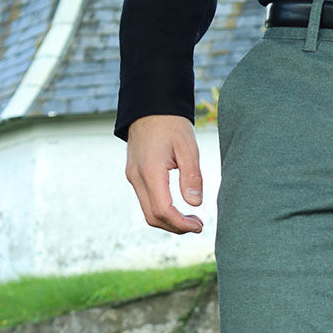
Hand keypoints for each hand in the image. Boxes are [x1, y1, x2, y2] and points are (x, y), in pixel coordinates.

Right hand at [125, 115, 203, 233]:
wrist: (149, 105)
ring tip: (190, 219)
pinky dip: (162, 211)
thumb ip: (192, 176)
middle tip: (197, 225)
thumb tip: (195, 204)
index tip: (199, 225)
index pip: (163, 211)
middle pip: (153, 217)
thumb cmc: (171, 123)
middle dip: (176, 227)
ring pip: (148, 212)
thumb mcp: (188, 147)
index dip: (181, 224)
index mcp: (150, 171)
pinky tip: (178, 208)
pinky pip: (146, 201)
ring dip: (169, 221)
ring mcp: (133, 176)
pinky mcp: (134, 175)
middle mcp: (136, 177)